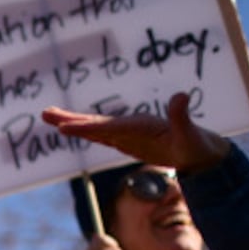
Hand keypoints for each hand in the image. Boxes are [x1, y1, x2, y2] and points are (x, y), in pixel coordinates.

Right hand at [42, 92, 230, 173]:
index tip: (65, 127)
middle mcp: (131, 126)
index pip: (108, 127)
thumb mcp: (191, 135)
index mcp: (141, 125)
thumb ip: (182, 116)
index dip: (86, 127)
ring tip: (49, 117)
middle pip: (95, 123)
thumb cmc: (198, 146)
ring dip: (72, 124)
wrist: (203, 152)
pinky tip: (70, 130)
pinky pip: (101, 137)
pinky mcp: (128, 141)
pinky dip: (84, 133)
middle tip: (45, 113)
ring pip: (94, 128)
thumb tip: (181, 96)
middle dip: (70, 119)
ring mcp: (128, 133)